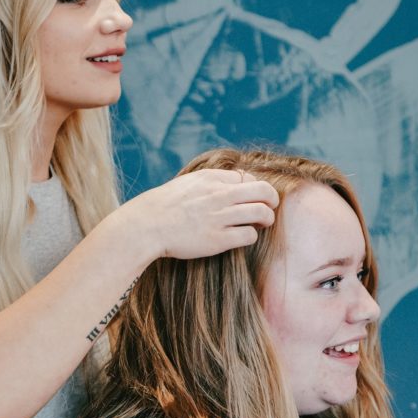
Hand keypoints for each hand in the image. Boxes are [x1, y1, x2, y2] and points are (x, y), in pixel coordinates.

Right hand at [122, 169, 278, 259]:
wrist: (146, 225)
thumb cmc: (164, 206)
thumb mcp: (188, 183)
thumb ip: (210, 182)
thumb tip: (232, 183)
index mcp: (212, 178)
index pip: (248, 178)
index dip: (255, 188)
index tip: (252, 197)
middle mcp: (219, 195)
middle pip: (263, 191)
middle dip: (272, 199)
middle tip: (270, 208)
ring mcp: (220, 217)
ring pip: (262, 213)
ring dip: (267, 218)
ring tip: (262, 223)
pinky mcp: (218, 240)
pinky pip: (249, 235)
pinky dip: (251, 236)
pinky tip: (242, 237)